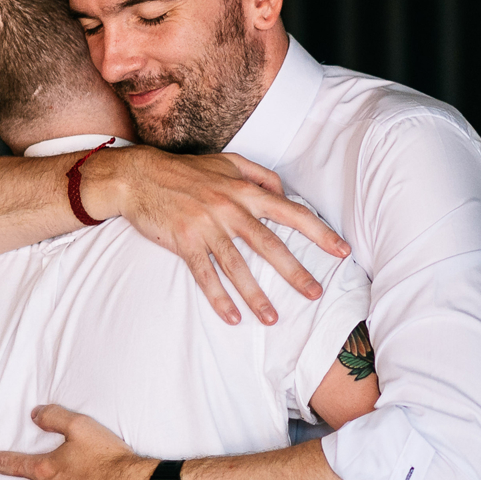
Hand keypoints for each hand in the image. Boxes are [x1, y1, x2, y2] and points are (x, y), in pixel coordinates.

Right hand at [89, 147, 349, 325]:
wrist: (138, 175)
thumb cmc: (184, 170)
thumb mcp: (226, 162)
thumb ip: (259, 175)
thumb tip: (285, 192)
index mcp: (245, 190)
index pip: (292, 212)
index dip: (319, 233)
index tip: (341, 251)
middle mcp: (230, 208)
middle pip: (270, 245)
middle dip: (295, 272)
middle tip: (315, 294)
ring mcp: (206, 226)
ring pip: (237, 266)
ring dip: (255, 295)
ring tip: (271, 318)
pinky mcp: (184, 241)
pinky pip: (205, 275)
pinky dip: (218, 297)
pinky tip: (231, 317)